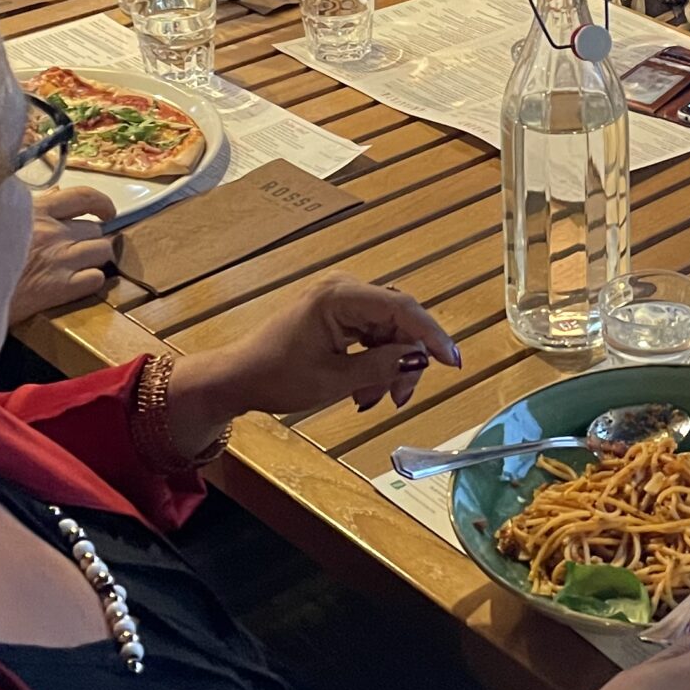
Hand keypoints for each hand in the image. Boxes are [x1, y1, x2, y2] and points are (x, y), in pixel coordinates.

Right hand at [8, 186, 117, 322]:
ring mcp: (59, 259)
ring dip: (95, 259)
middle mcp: (52, 232)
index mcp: (36, 211)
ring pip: (102, 251)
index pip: (84, 196)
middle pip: (96, 229)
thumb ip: (28, 208)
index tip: (106, 212)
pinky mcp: (60, 288)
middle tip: (79, 250)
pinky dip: (90, 281)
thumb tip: (57, 196)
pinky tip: (75, 285)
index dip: (102, 204)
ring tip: (78, 267)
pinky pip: (96, 279)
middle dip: (91, 239)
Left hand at [162, 273, 460, 453]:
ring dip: (390, 366)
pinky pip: (371, 335)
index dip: (431, 334)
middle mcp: (343, 289)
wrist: (237, 378)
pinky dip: (375, 363)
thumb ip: (382, 366)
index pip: (401, 308)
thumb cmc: (277, 377)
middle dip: (407, 359)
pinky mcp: (337, 315)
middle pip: (398, 319)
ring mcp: (340, 300)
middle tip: (401, 397)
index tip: (452, 362)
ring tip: (374, 400)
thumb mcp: (334, 379)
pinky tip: (364, 391)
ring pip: (388, 331)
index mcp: (339, 296)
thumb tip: (421, 359)